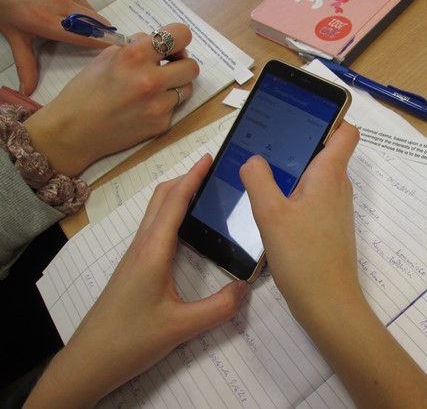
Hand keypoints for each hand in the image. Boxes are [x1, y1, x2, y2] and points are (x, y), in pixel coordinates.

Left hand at [0, 0, 110, 94]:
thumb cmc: (4, 3)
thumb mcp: (14, 36)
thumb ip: (26, 64)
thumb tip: (28, 90)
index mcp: (45, 20)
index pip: (84, 36)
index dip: (101, 44)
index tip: (114, 52)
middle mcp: (58, 3)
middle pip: (96, 23)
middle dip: (102, 35)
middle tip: (104, 45)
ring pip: (92, 12)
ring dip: (92, 22)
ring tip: (82, 29)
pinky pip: (84, 0)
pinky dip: (83, 9)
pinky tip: (71, 13)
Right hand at [23, 22, 199, 176]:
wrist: (75, 131)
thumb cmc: (85, 91)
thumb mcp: (107, 57)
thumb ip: (136, 46)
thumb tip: (158, 42)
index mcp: (135, 56)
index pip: (180, 35)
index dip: (179, 38)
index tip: (172, 45)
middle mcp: (151, 80)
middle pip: (192, 66)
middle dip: (182, 63)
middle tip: (167, 65)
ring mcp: (159, 105)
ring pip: (187, 87)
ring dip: (176, 83)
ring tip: (154, 86)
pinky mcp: (162, 123)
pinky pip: (174, 107)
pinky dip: (164, 103)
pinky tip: (144, 105)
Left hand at [24, 155, 248, 407]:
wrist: (89, 361)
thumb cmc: (131, 340)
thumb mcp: (182, 327)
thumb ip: (220, 308)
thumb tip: (246, 287)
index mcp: (153, 251)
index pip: (174, 202)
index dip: (192, 177)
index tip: (209, 157)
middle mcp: (142, 246)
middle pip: (161, 199)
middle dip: (185, 178)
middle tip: (211, 171)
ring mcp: (134, 256)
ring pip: (155, 213)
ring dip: (176, 195)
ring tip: (203, 193)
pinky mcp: (133, 268)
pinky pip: (153, 228)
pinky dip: (170, 214)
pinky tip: (185, 229)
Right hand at [241, 123, 426, 407]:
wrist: (328, 304)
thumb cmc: (304, 257)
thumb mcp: (270, 214)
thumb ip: (258, 180)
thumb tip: (253, 159)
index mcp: (329, 175)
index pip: (346, 132)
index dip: (330, 118)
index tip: (303, 116)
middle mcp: (338, 188)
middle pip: (326, 152)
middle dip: (299, 143)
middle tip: (267, 144)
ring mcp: (335, 209)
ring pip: (317, 177)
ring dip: (294, 171)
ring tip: (263, 174)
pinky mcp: (328, 228)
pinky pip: (312, 198)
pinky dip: (294, 194)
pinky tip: (272, 208)